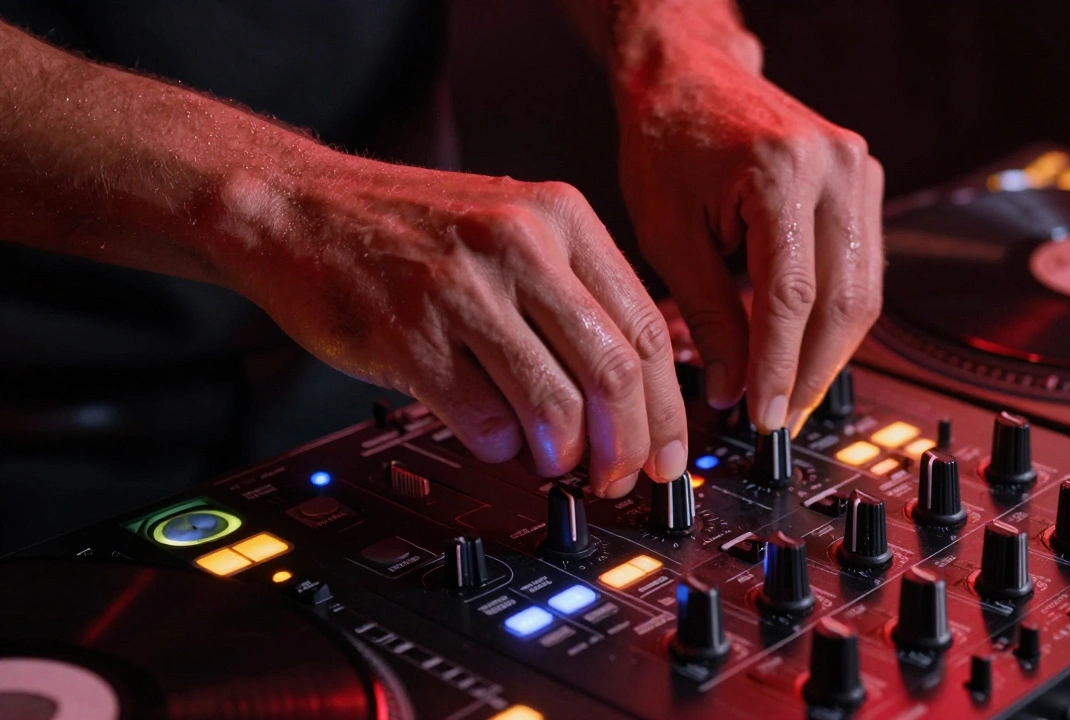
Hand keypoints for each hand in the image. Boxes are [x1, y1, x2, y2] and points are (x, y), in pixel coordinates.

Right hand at [231, 153, 687, 496]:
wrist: (299, 206)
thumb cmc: (410, 226)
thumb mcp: (513, 225)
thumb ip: (572, 293)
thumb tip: (631, 393)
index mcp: (561, 217)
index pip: (644, 330)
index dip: (664, 411)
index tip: (664, 455)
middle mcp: (519, 245)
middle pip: (612, 373)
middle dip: (626, 446)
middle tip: (618, 479)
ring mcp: (461, 289)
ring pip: (554, 403)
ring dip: (564, 456)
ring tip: (553, 462)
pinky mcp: (408, 336)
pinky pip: (482, 420)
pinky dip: (499, 446)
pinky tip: (493, 436)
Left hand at [615, 39, 883, 432]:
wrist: (689, 76)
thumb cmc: (668, 141)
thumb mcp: (668, 234)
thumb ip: (705, 315)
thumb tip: (728, 389)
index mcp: (782, 172)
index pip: (792, 298)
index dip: (779, 367)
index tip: (762, 414)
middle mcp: (836, 166)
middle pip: (844, 300)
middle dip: (812, 371)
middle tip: (779, 417)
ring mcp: (859, 169)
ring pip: (864, 291)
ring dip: (830, 352)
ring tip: (791, 395)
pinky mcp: (862, 179)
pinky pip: (861, 266)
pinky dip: (835, 316)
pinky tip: (806, 350)